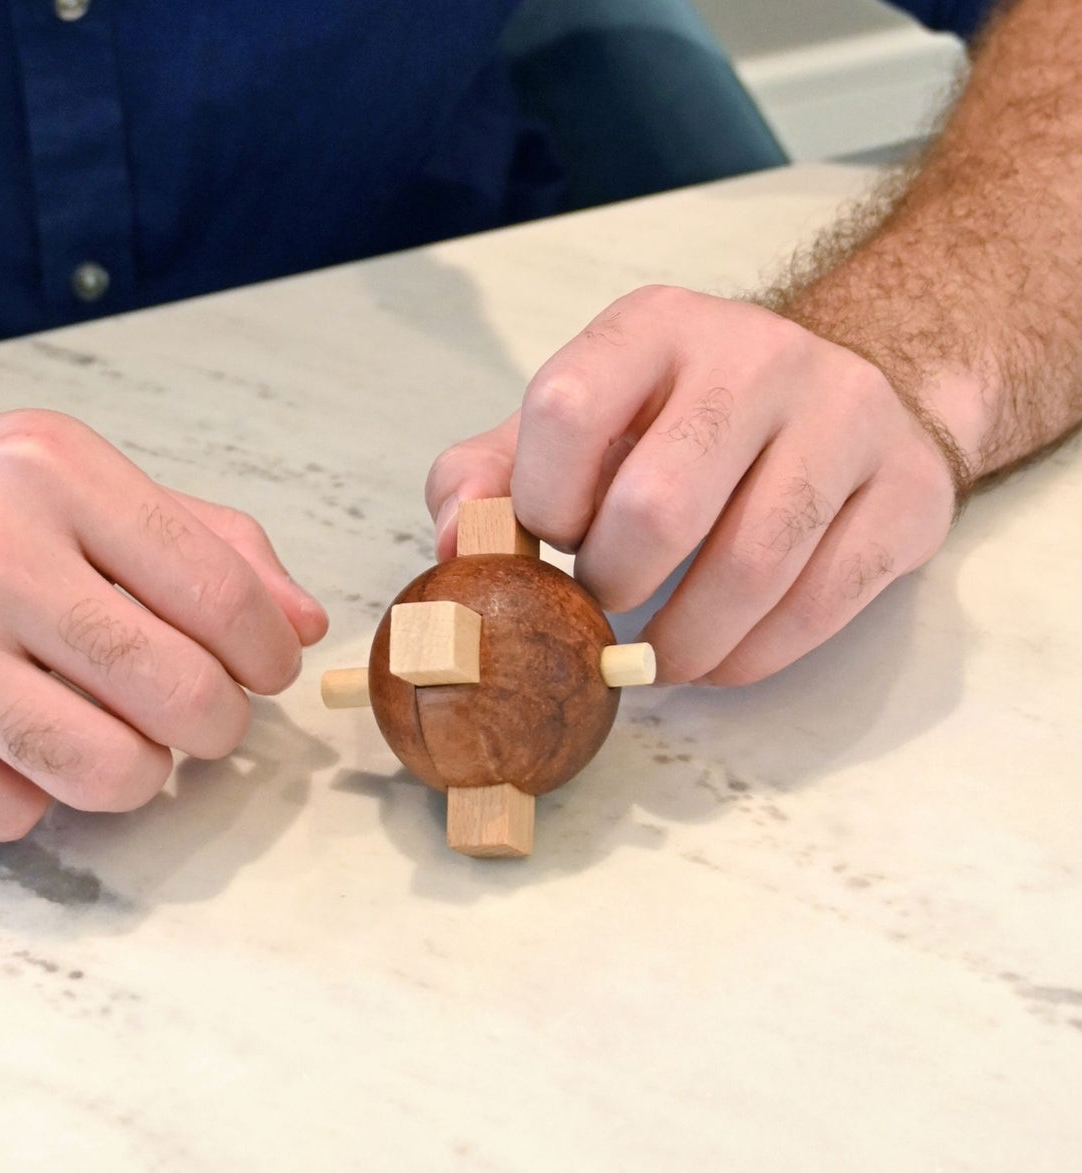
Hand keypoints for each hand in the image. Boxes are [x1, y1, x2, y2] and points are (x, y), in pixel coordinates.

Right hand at [0, 409, 326, 839]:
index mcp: (54, 473)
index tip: (268, 669)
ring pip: (108, 771)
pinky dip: (36, 795)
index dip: (269, 652)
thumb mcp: (80, 482)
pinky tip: (17, 743)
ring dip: (141, 770)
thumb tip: (304, 623)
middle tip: (203, 714)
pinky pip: (11, 814)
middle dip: (219, 723)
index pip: (219, 591)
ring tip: (119, 733)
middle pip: (179, 691)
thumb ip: (205, 542)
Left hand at [426, 286, 956, 685]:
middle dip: (611, 585)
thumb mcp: (579, 421)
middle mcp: (756, 355)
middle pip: (659, 504)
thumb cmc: (683, 419)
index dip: (540, 502)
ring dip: (681, 642)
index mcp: (654, 327)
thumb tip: (453, 552)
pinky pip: (820, 603)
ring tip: (651, 656)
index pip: (567, 407)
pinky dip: (750, 658)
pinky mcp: (905, 490)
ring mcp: (845, 417)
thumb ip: (493, 473)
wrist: (844, 388)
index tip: (547, 541)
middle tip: (601, 607)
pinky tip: (717, 659)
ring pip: (751, 567)